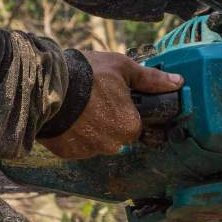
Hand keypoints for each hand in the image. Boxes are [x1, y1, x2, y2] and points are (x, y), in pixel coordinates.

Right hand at [42, 51, 182, 159]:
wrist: (44, 84)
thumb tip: (178, 82)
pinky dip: (72, 133)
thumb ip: (151, 80)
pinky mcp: (67, 153)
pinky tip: (66, 116)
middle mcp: (112, 145)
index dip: (124, 110)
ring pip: (96, 141)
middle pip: (115, 134)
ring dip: (90, 127)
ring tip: (77, 105)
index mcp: (129, 127)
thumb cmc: (87, 74)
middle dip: (107, 120)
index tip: (112, 98)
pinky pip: (76, 145)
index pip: (134, 124)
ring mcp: (88, 151)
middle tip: (93, 99)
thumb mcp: (123, 68)